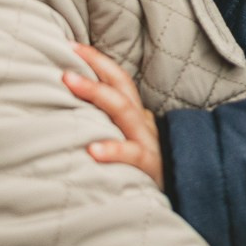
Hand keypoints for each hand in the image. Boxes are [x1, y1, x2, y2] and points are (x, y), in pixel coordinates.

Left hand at [67, 44, 161, 185]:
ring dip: (96, 94)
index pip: (118, 80)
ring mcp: (148, 144)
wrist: (179, 201)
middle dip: (94, 68)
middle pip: (121, 87)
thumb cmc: (137, 173)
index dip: (97, 60)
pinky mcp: (151, 169)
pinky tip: (92, 151)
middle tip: (65, 58)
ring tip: (70, 83)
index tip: (70, 45)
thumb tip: (68, 110)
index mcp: (136, 117)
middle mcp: (143, 125)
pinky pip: (133, 156)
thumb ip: (105, 126)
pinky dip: (113, 151)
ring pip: (125, 112)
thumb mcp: (124, 143)